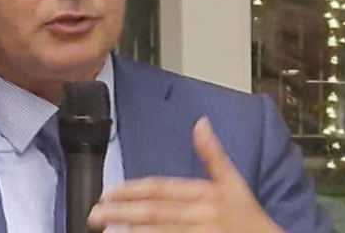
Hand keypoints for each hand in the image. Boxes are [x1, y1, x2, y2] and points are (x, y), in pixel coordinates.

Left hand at [87, 117, 283, 231]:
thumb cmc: (249, 217)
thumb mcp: (234, 182)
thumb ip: (213, 154)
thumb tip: (200, 123)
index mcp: (207, 194)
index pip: (162, 189)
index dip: (134, 189)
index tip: (108, 190)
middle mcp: (202, 215)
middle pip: (155, 213)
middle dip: (122, 212)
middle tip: (95, 212)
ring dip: (130, 231)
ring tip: (105, 228)